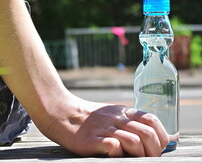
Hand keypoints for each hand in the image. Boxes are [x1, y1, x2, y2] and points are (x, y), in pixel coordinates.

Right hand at [40, 96, 168, 156]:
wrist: (64, 113)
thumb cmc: (90, 117)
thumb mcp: (112, 114)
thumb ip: (130, 122)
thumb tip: (151, 134)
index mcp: (123, 111)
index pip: (151, 120)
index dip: (162, 135)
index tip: (161, 147)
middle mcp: (117, 119)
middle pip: (147, 133)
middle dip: (155, 150)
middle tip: (151, 158)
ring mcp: (105, 129)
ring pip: (134, 141)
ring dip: (140, 155)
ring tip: (134, 159)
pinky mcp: (93, 140)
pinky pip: (114, 147)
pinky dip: (120, 154)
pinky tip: (116, 155)